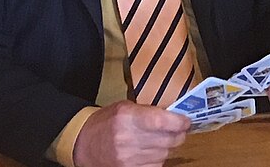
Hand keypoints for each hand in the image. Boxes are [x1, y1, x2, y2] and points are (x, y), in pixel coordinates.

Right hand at [72, 100, 189, 166]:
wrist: (83, 143)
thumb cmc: (106, 122)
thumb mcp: (125, 108)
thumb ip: (148, 111)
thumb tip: (174, 116)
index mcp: (127, 118)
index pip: (161, 121)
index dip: (179, 122)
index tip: (186, 121)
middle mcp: (127, 139)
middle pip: (167, 140)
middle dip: (178, 134)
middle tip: (180, 130)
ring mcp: (128, 158)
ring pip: (164, 154)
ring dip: (168, 147)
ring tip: (160, 140)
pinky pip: (156, 166)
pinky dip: (158, 159)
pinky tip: (151, 151)